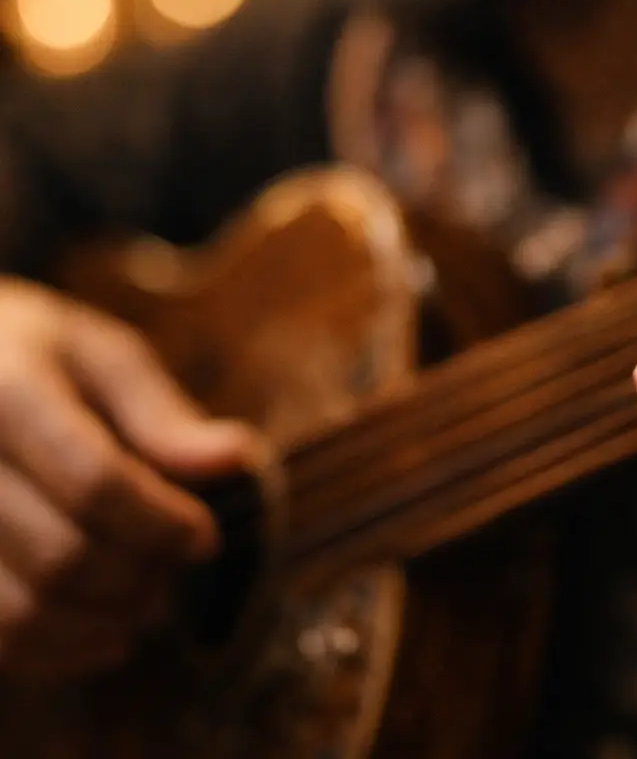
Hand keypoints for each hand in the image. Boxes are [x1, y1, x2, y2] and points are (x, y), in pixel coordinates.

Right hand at [0, 279, 260, 678]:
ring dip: (102, 622)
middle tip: (178, 571)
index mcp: (3, 386)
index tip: (206, 539)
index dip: (164, 523)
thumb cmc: (34, 358)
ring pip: (21, 612)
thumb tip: (239, 459)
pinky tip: (103, 635)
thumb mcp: (100, 357)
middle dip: (140, 576)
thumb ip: (163, 415)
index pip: (94, 482)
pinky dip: (58, 651)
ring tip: (146, 603)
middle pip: (61, 554)